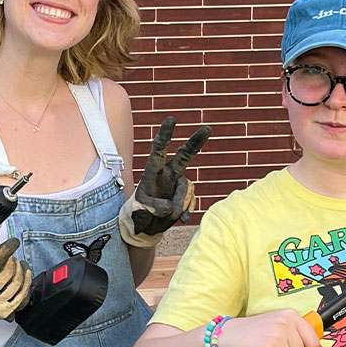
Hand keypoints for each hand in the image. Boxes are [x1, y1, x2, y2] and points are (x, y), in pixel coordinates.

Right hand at [0, 238, 31, 328]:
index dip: (0, 252)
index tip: (7, 245)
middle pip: (5, 274)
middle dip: (12, 261)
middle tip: (11, 255)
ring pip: (15, 283)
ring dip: (20, 269)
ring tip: (18, 262)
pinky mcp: (4, 311)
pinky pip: (21, 295)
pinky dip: (26, 281)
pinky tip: (26, 273)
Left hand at [119, 116, 209, 247]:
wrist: (146, 228)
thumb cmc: (138, 215)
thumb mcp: (139, 212)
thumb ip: (152, 208)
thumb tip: (169, 207)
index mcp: (152, 173)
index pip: (158, 150)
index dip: (165, 135)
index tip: (171, 119)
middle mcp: (167, 174)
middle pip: (184, 155)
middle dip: (195, 142)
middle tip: (207, 128)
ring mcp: (178, 184)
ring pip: (187, 188)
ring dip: (180, 204)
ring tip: (169, 215)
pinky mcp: (186, 196)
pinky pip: (192, 201)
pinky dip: (188, 211)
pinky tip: (182, 219)